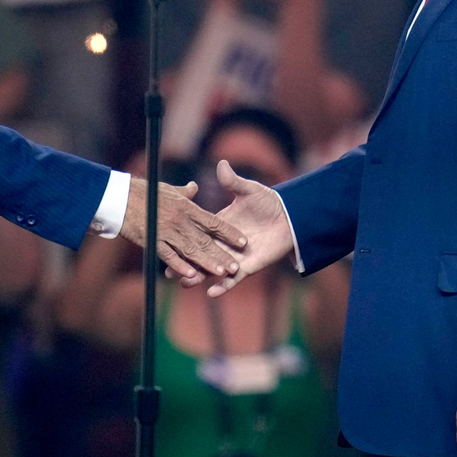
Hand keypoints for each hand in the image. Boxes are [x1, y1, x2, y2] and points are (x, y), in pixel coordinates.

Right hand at [119, 177, 245, 280]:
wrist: (119, 196)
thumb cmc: (144, 191)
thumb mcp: (168, 189)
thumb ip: (184, 192)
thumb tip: (195, 187)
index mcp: (186, 207)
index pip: (213, 221)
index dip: (228, 232)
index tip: (243, 241)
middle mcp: (179, 221)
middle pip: (205, 240)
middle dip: (222, 254)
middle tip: (236, 265)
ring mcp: (166, 232)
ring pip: (191, 250)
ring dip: (206, 263)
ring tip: (221, 272)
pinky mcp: (153, 241)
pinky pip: (168, 256)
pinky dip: (180, 265)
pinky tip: (191, 275)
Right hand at [179, 160, 294, 296]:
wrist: (290, 218)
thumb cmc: (268, 202)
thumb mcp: (248, 191)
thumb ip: (233, 181)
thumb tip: (222, 163)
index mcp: (219, 225)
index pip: (197, 233)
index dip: (183, 238)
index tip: (167, 242)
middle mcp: (223, 243)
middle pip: (200, 254)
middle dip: (185, 263)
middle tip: (168, 272)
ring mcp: (234, 257)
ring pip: (212, 270)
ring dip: (199, 277)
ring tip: (185, 283)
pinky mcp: (248, 267)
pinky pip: (233, 280)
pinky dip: (223, 287)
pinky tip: (212, 293)